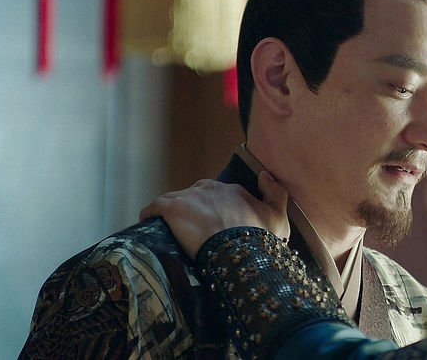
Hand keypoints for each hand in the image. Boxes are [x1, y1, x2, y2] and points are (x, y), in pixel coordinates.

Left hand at [139, 172, 289, 258]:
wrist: (240, 253)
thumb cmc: (260, 240)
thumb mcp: (280, 219)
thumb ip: (276, 193)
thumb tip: (265, 174)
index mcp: (233, 191)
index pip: (218, 196)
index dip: (214, 211)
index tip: (213, 226)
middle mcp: (212, 189)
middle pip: (195, 196)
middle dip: (193, 210)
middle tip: (192, 232)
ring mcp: (190, 197)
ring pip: (174, 200)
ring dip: (171, 213)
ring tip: (168, 231)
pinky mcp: (172, 208)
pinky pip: (154, 207)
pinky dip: (149, 214)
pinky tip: (147, 223)